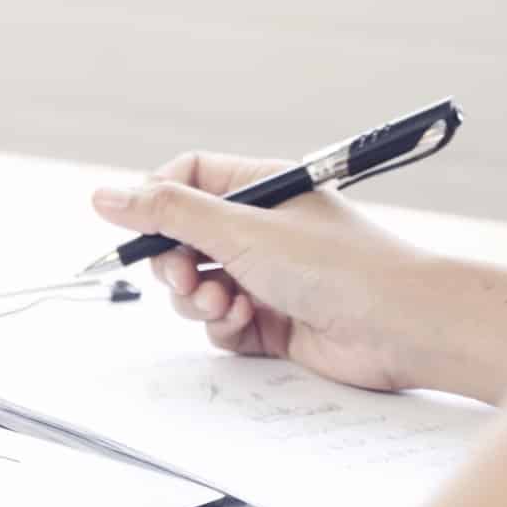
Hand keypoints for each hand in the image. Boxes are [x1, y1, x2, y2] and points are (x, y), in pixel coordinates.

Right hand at [90, 150, 447, 394]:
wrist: (401, 327)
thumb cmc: (338, 266)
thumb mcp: (242, 230)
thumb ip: (169, 214)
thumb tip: (106, 195)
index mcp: (260, 189)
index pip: (186, 179)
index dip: (155, 203)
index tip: (138, 229)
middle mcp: (261, 230)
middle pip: (183, 239)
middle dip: (175, 263)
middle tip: (186, 278)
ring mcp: (267, 276)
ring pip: (197, 285)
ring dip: (199, 299)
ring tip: (227, 304)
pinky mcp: (273, 321)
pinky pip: (222, 323)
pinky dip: (225, 327)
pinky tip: (249, 324)